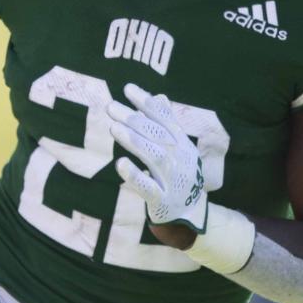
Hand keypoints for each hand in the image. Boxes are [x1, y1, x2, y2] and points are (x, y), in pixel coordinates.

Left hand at [107, 83, 206, 232]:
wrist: (191, 213)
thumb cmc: (180, 175)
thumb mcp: (179, 148)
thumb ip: (168, 123)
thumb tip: (159, 97)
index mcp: (183, 143)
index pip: (165, 119)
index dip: (146, 103)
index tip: (127, 88)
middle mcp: (180, 158)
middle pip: (157, 135)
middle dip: (134, 119)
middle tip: (111, 107)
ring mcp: (172, 179)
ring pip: (154, 157)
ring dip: (135, 141)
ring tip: (114, 128)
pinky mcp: (162, 200)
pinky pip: (149, 187)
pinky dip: (135, 175)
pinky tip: (120, 164)